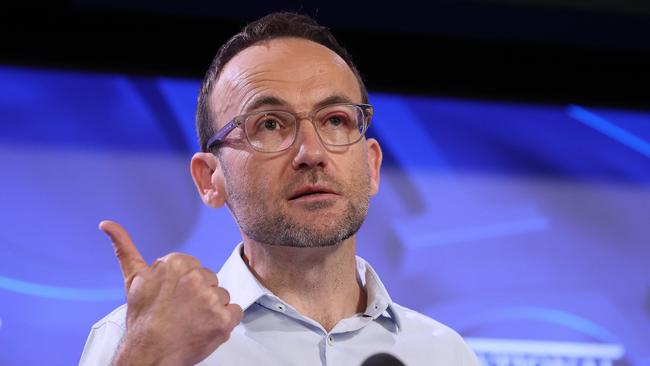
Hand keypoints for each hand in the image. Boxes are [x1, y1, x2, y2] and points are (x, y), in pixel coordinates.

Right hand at [99, 220, 242, 365]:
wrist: (148, 354)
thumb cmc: (142, 320)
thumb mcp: (133, 279)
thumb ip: (125, 248)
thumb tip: (108, 224)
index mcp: (177, 263)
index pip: (196, 268)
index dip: (185, 286)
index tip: (173, 298)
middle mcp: (195, 278)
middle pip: (211, 281)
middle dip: (199, 296)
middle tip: (181, 312)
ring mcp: (211, 299)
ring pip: (223, 297)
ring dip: (212, 310)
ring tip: (191, 321)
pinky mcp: (223, 319)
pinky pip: (235, 313)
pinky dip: (225, 323)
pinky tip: (206, 328)